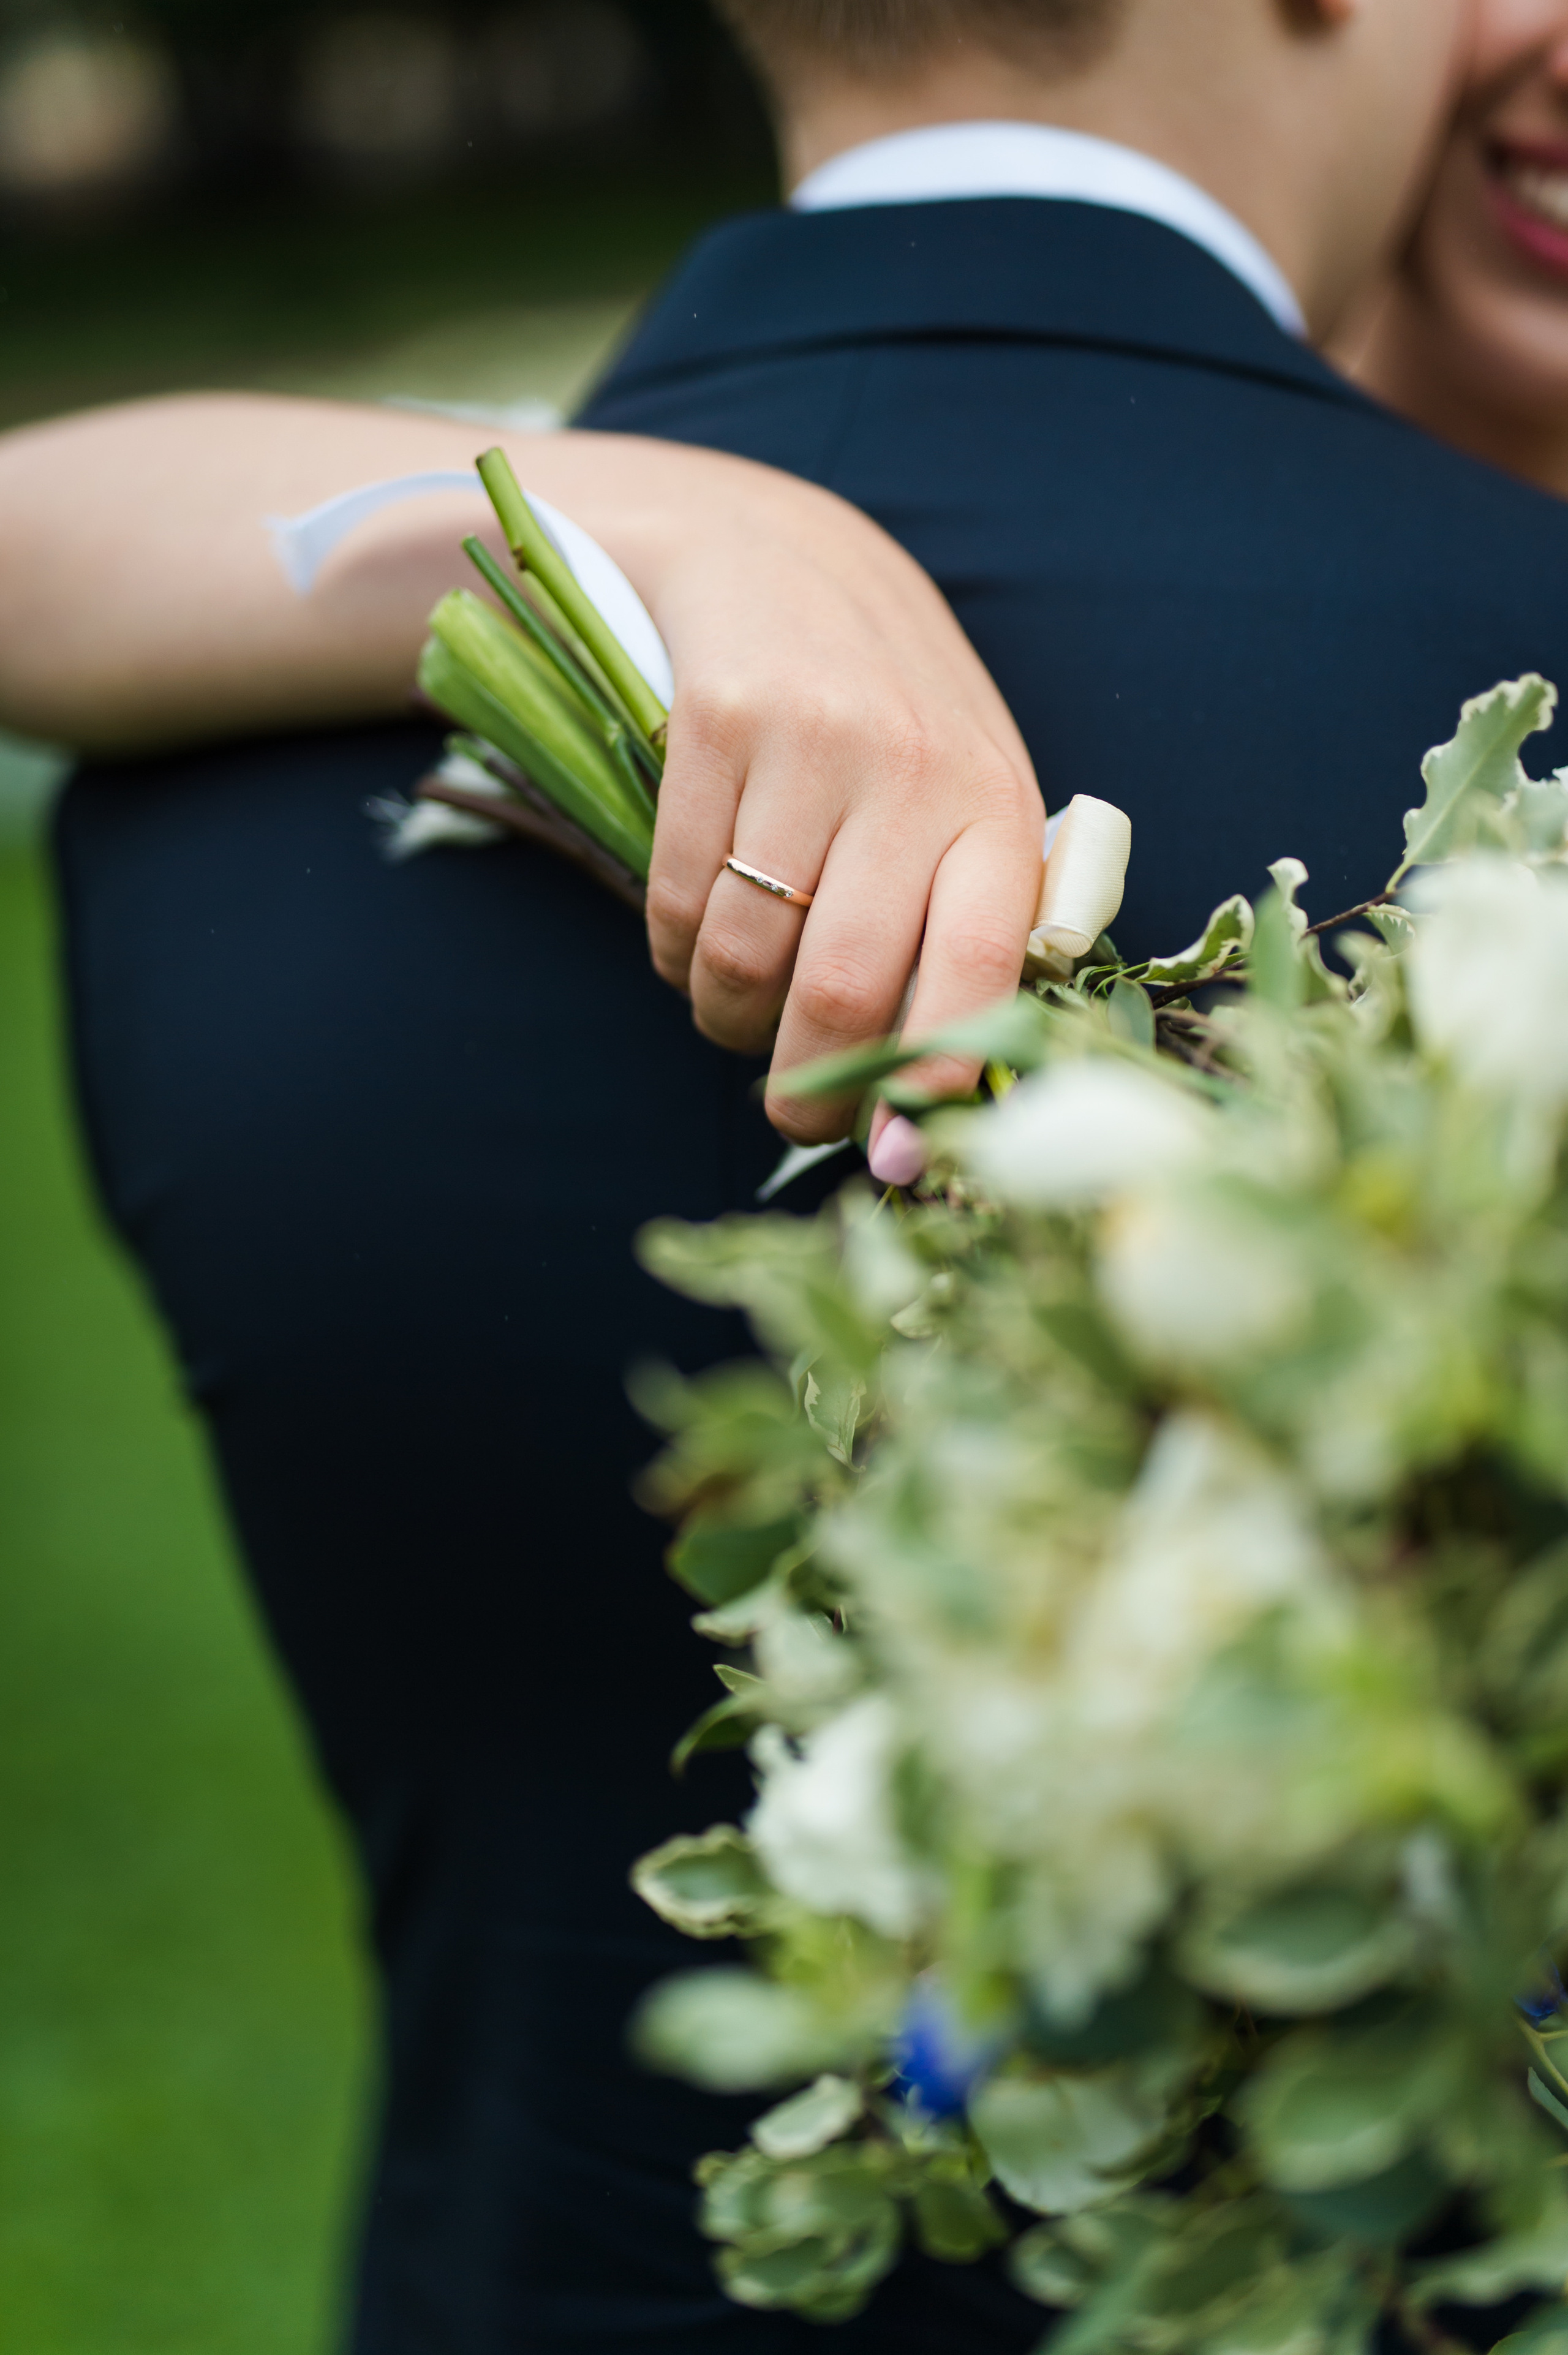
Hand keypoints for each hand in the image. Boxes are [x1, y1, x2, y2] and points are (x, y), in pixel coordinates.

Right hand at [637, 470, 1043, 1144]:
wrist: (785, 559)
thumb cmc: (893, 724)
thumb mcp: (964, 803)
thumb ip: (964, 932)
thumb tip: (931, 1110)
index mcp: (994, 807)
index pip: (977, 971)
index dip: (932, 1081)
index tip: (898, 1155)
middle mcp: (911, 770)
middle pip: (841, 989)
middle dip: (806, 1088)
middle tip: (794, 1117)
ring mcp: (808, 743)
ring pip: (743, 957)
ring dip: (727, 1021)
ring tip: (740, 1015)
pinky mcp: (712, 723)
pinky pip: (673, 902)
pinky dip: (673, 957)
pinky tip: (696, 943)